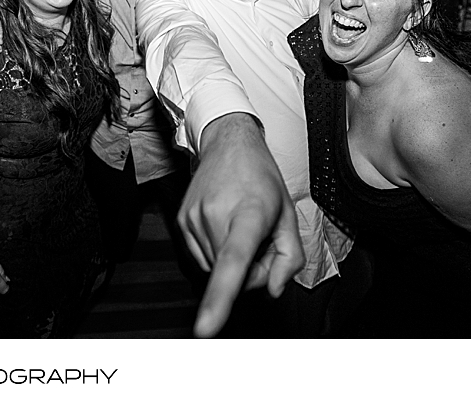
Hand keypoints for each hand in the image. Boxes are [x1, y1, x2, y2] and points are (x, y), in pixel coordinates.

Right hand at [180, 114, 304, 337]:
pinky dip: (217, 253)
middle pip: (233, 276)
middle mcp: (215, 216)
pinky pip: (202, 259)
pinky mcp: (180, 222)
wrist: (227, 143)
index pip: (233, 261)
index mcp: (248, 212)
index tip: (204, 328)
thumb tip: (273, 290)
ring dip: (233, 262)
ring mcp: (193, 219)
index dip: (219, 298)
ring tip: (240, 227)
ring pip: (216, 270)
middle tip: (259, 238)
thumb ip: (289, 257)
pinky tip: (224, 228)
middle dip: (251, 269)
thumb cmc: (261, 178)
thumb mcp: (289, 214)